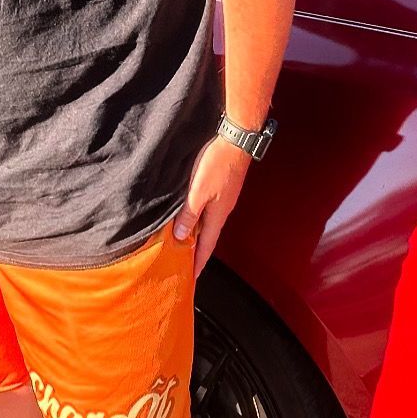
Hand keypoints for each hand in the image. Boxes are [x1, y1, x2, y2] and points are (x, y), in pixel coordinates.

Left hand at [172, 136, 252, 276]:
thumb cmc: (218, 164)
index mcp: (217, 215)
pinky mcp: (222, 187)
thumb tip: (180, 237)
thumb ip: (189, 215)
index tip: (192, 277)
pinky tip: (191, 217)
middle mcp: (222, 210)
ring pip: (208, 223)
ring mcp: (224, 199)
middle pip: (208, 236)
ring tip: (185, 244)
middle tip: (186, 265)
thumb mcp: (197, 192)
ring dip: (197, 235)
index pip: (206, 246)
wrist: (236, 139)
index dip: (198, 262)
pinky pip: (209, 210)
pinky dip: (199, 219)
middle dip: (197, 252)